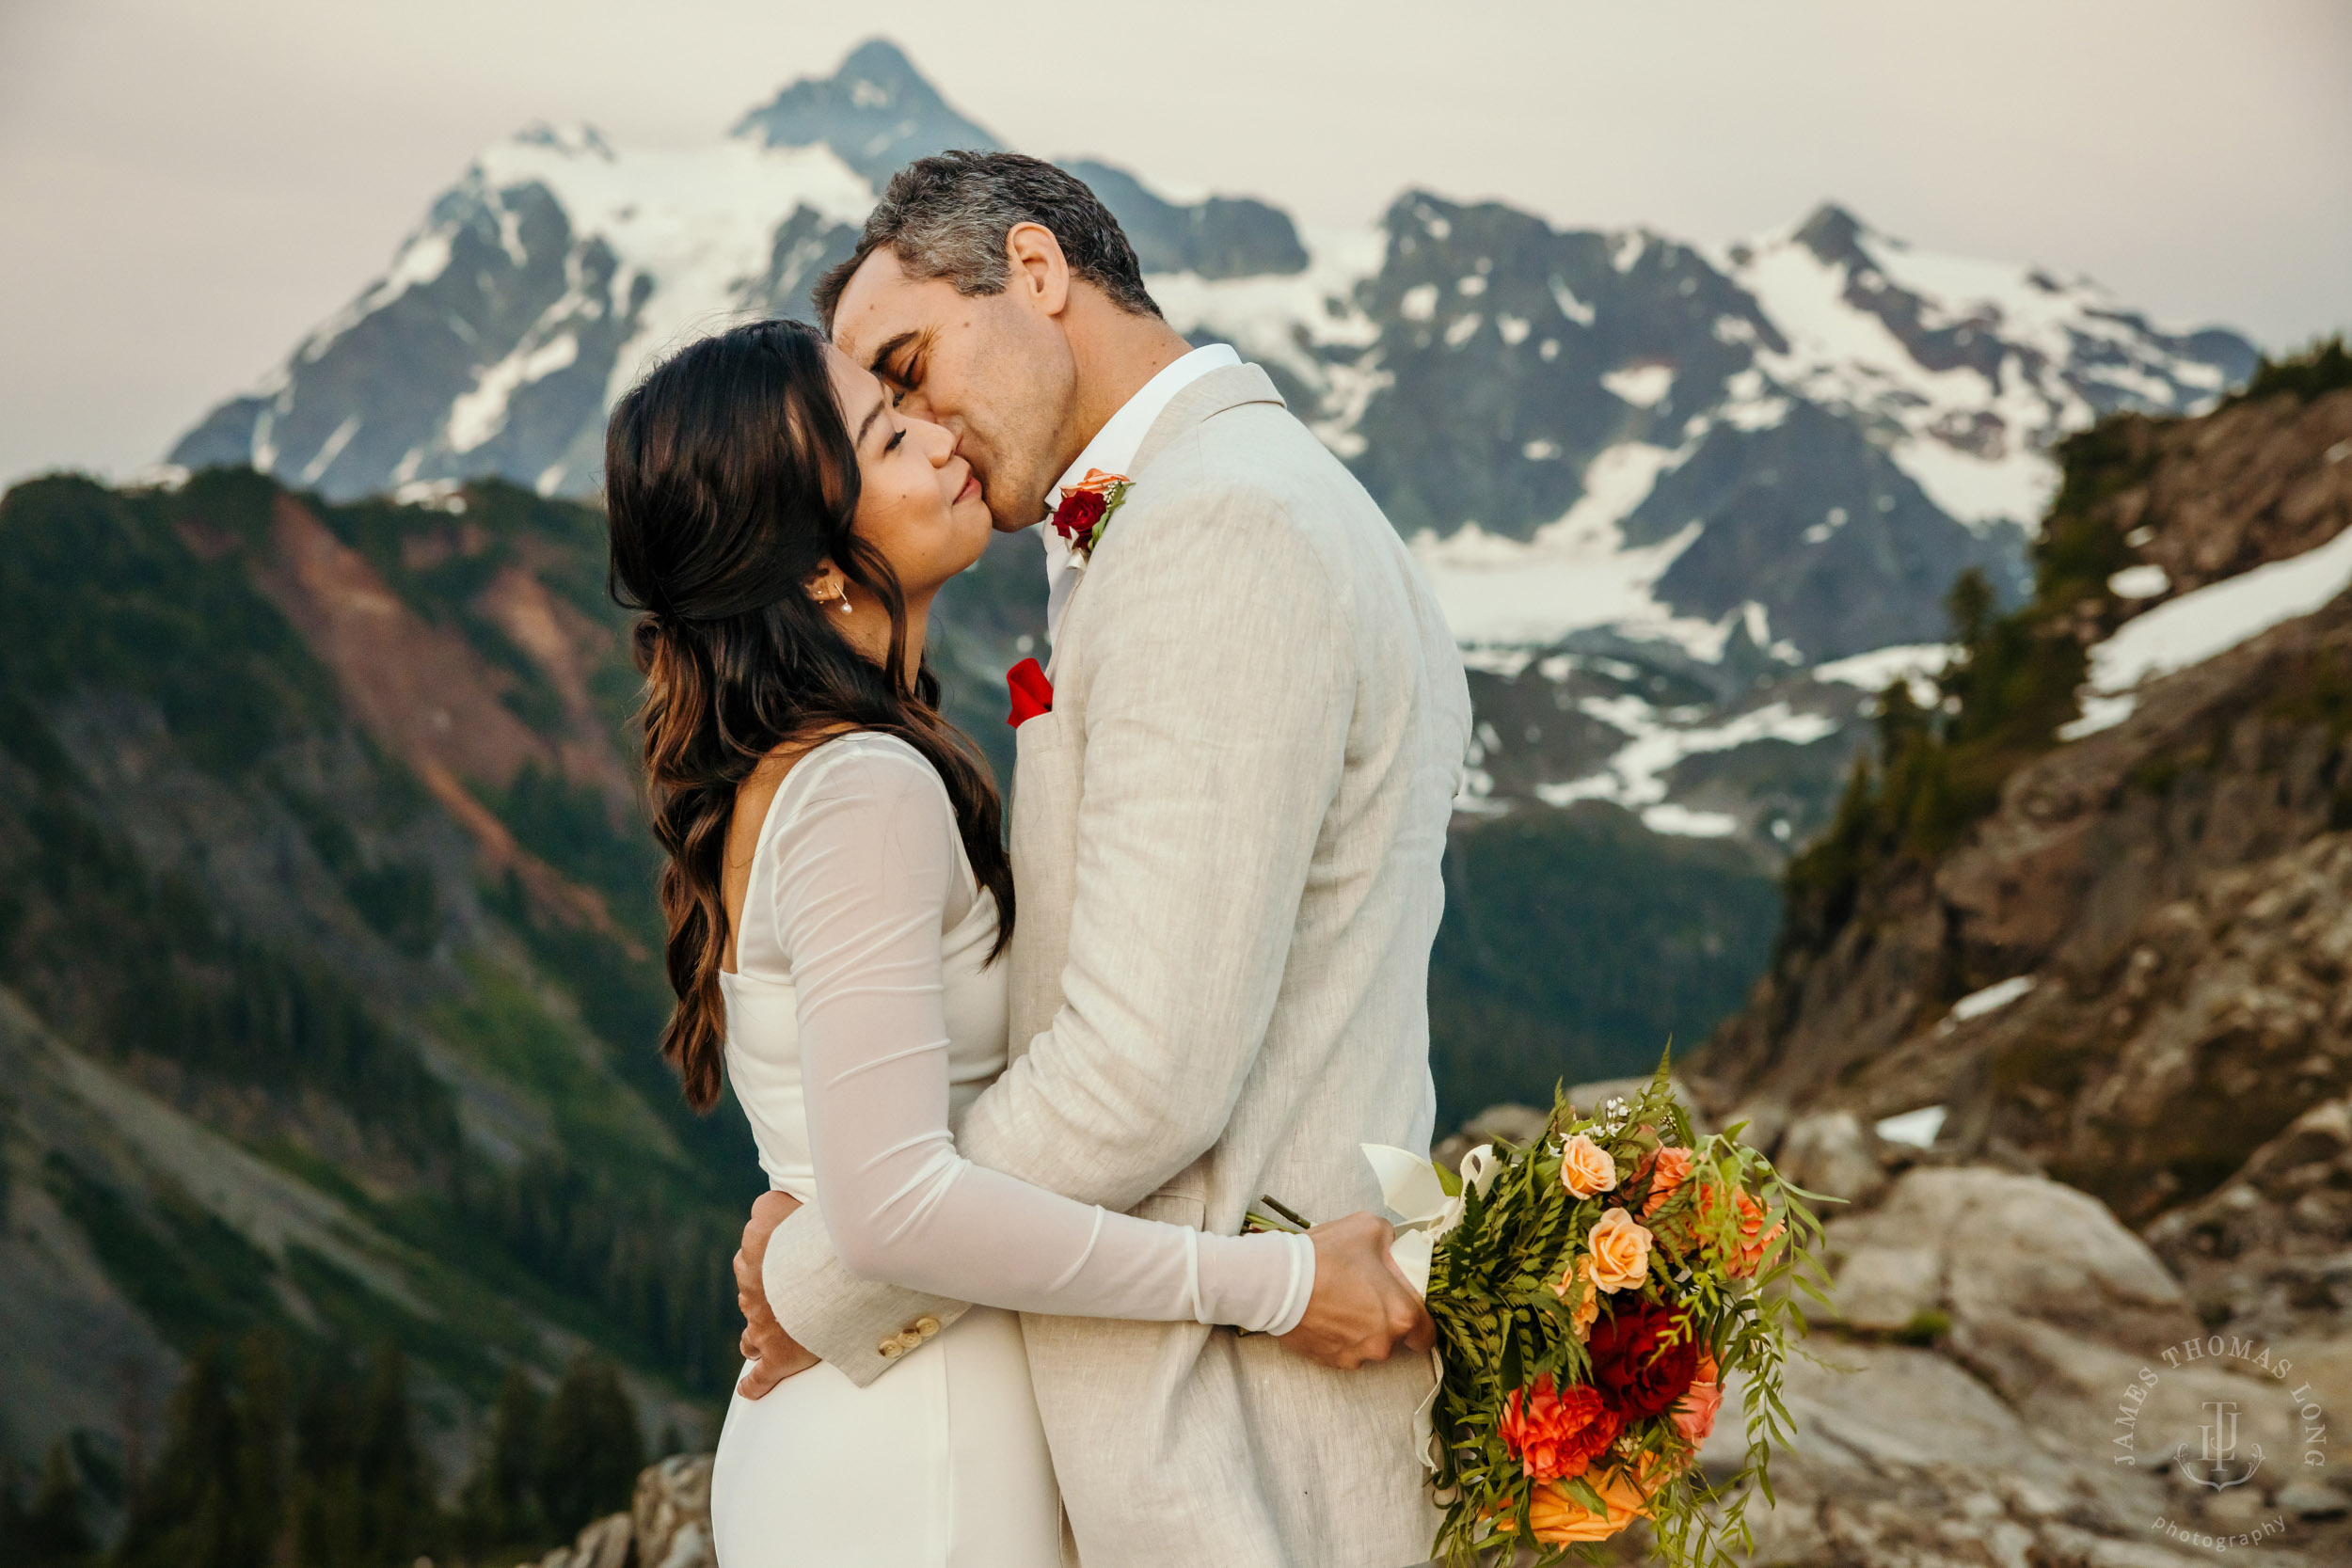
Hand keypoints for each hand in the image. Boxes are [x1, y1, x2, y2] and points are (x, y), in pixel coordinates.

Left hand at [734, 1190, 820, 1396]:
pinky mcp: (777, 1358)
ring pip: (751, 1338)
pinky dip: (754, 1384)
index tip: (778, 1265)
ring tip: (764, 1342)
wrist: (819, 1273)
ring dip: (756, 1338)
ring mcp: (762, 1329)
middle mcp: (753, 1294)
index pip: (749, 1261)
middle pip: (750, 1300)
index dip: (764, 1265)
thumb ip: (768, 1208)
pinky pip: (760, 1378)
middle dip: (762, 1302)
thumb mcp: (776, 1206)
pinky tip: (749, 1389)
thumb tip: (764, 1208)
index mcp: (753, 1260)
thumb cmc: (803, 1236)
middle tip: (783, 1302)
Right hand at [1274, 1210, 1435, 1369]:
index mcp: (1402, 1315)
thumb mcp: (1370, 1228)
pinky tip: (1324, 1314)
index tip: (1405, 1308)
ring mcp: (1355, 1356)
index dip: (1419, 1321)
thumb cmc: (1326, 1256)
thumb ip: (1392, 1241)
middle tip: (1364, 1294)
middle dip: (1384, 1319)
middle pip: (1395, 1338)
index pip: (1426, 1334)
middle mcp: (1383, 1344)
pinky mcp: (1329, 1361)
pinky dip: (1337, 1336)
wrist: (1278, 1282)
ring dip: (1360, 1329)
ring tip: (1339, 1301)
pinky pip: (1343, 1350)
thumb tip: (1393, 1247)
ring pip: (1367, 1345)